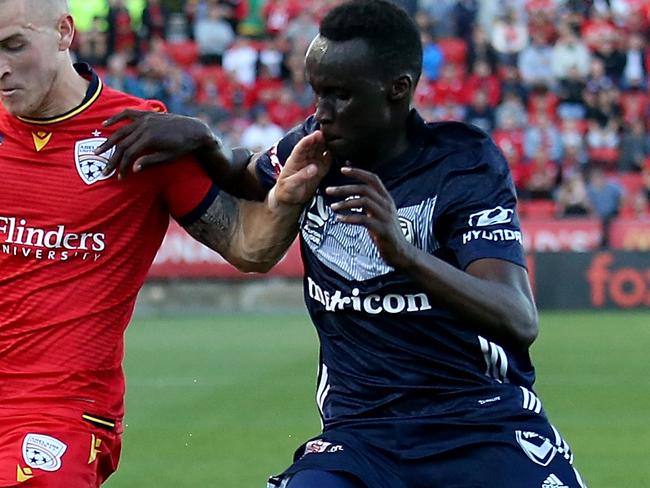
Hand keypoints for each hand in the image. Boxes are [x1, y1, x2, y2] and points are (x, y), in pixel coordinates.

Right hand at [95, 110, 220, 178]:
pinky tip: (105, 123)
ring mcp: (145, 119)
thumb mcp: (168, 157)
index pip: (129, 155)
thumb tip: (133, 169)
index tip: (119, 177)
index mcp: (149, 139)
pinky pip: (127, 114)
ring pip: (121, 130)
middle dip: (112, 158)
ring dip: (108, 141)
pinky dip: (115, 118)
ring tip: (98, 151)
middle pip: (122, 144)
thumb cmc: (183, 147)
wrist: (195, 130)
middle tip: (104, 170)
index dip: (122, 167)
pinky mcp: (147, 114)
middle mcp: (144, 127)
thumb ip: (150, 162)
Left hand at [270, 131, 331, 207]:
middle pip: (312, 146)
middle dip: (319, 139)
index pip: (301, 147)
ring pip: (320, 151)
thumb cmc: (286, 191)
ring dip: (326, 144)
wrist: (291, 199)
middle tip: (328, 132)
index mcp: (294, 160)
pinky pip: (327, 160)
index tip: (315, 135)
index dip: (308, 140)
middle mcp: (305, 159)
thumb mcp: (291, 185)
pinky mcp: (320, 169)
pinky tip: (339, 150)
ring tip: (335, 138)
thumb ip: (301, 176)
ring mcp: (313, 163)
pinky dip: (332, 155)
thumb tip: (314, 168)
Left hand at [326, 167, 411, 267]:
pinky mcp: (382, 229)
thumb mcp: (378, 213)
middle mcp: (387, 204)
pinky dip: (349, 218)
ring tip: (332, 207)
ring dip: (345, 203)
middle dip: (345, 188)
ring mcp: (385, 216)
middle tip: (328, 190)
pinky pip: (363, 220)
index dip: (358, 172)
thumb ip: (368, 202)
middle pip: (364, 189)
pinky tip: (339, 219)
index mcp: (386, 198)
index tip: (342, 169)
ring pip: (363, 202)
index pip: (373, 178)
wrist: (399, 252)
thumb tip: (352, 193)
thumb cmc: (385, 232)